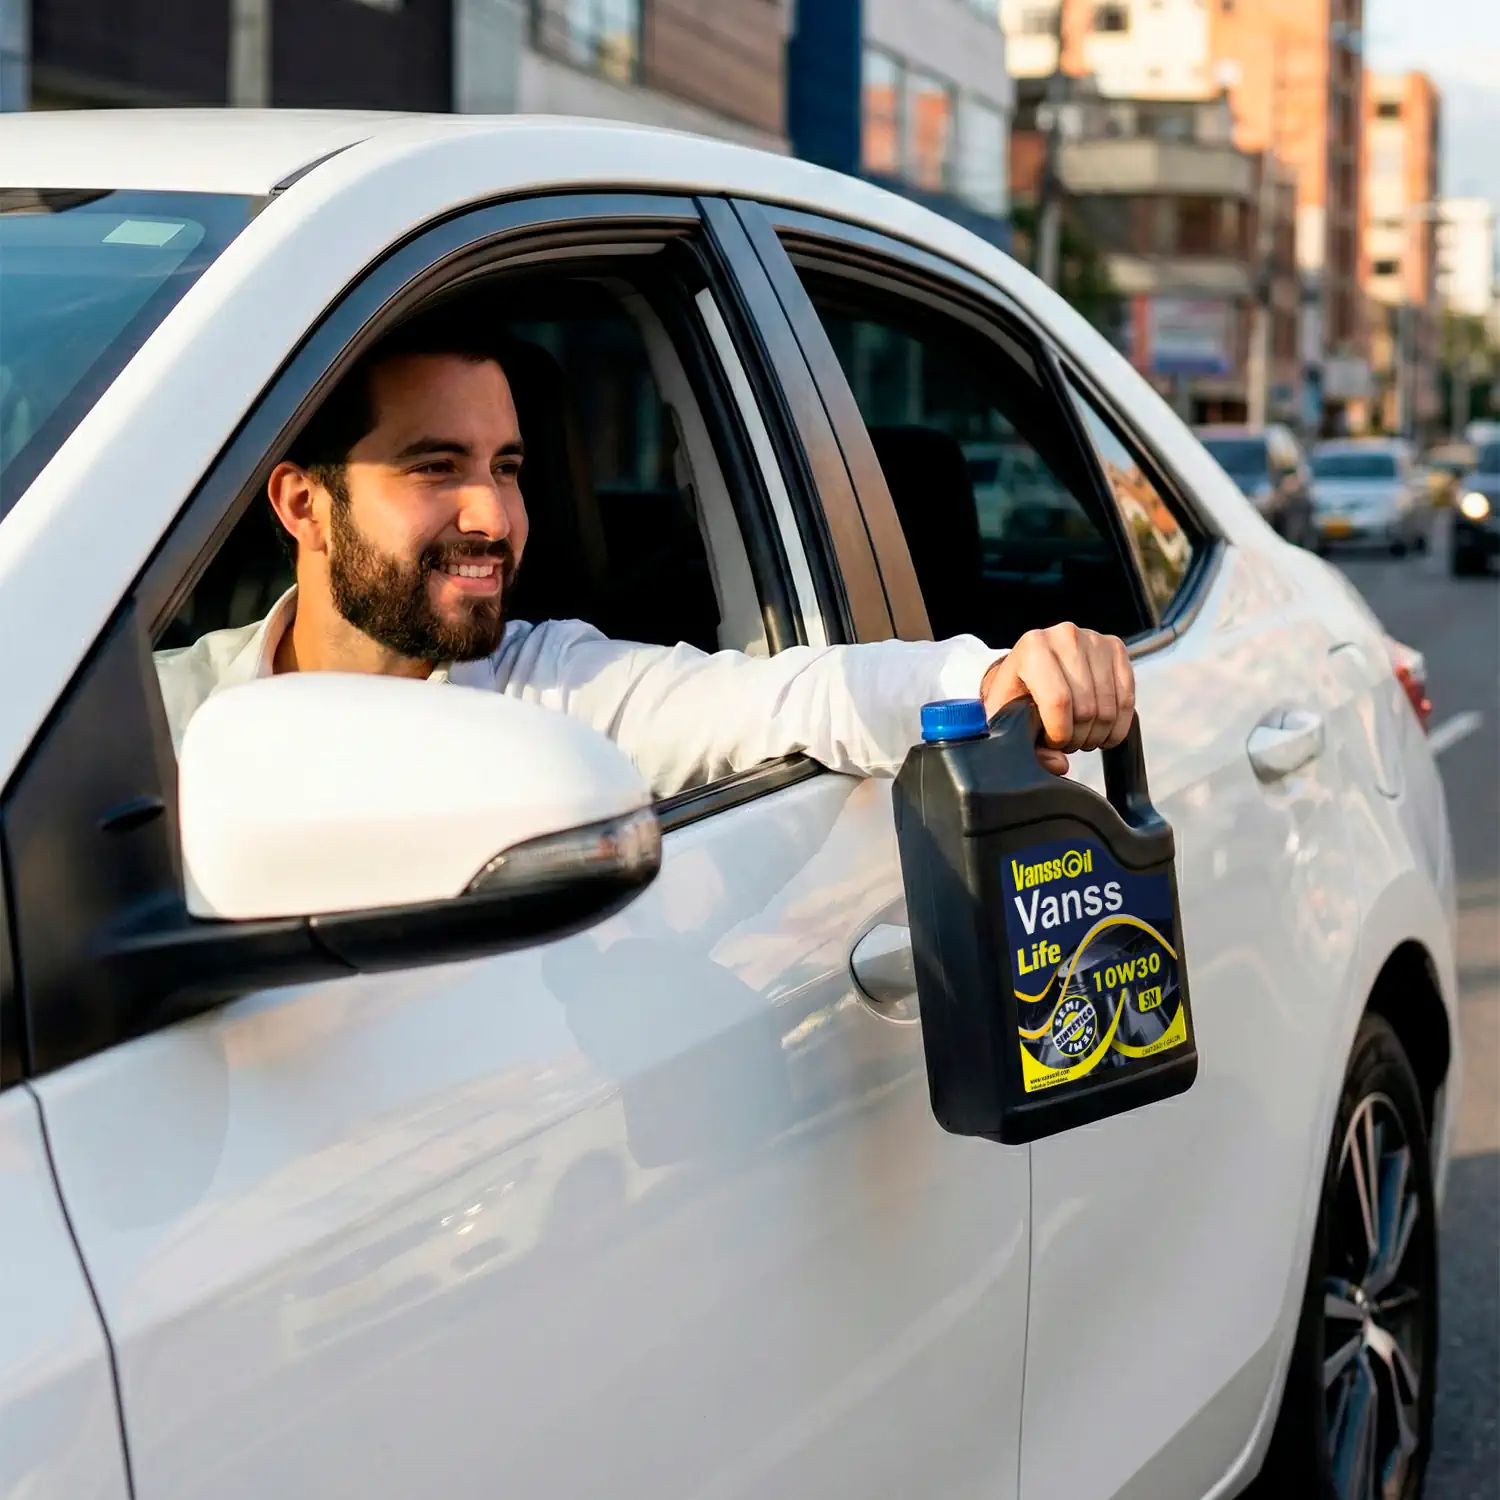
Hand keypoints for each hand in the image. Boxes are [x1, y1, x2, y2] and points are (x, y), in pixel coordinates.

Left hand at [980, 624, 1134, 775]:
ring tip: (1080, 735)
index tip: (1052, 742)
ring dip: (1097, 734)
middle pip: (1086, 707)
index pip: (1058, 701)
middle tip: (1066, 741)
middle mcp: (1065, 636)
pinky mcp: (1116, 648)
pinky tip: (1101, 732)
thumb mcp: (1008, 718)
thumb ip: (1027, 746)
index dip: (1059, 734)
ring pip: (1108, 708)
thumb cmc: (1016, 694)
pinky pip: (1127, 700)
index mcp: (1033, 647)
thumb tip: (1059, 764)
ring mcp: (1094, 640)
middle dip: (1077, 737)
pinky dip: (1117, 726)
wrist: (1029, 665)